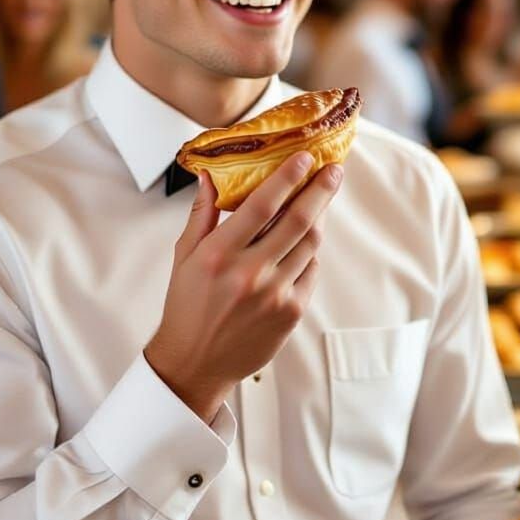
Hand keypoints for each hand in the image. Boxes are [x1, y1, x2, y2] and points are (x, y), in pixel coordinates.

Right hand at [145, 151, 342, 421]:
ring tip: (323, 199)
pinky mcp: (291, 312)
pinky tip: (306, 241)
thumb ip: (202, 214)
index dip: (288, 177)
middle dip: (321, 190)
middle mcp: (249, 273)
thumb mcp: (185, 256)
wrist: (196, 363)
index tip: (305, 156)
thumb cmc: (188, 304)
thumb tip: (212, 174)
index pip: (262, 204)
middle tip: (335, 170)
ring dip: (320, 217)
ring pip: (311, 244)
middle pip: (298, 220)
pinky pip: (311, 271)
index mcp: (219, 254)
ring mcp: (274, 294)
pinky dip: (311, 252)